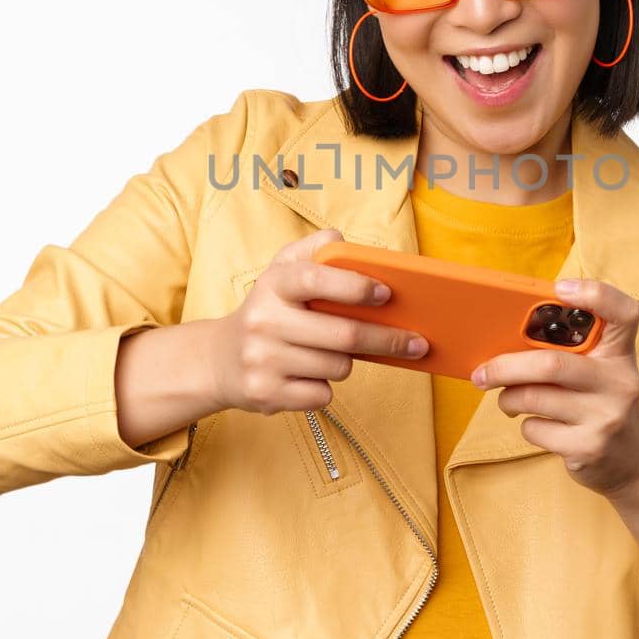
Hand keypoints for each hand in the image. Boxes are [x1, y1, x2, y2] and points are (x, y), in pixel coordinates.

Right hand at [206, 228, 429, 415]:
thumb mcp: (282, 271)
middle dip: (387, 340)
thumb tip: (344, 243)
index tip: (388, 294)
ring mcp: (262, 360)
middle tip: (418, 343)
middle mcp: (263, 320)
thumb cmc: (270, 311)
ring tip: (331, 353)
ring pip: (337, 367)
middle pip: (342, 335)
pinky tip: (307, 375)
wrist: (220, 360)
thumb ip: (315, 249)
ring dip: (347, 362)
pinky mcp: (265, 393)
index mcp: (273, 284)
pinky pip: (322, 394)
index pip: (316, 278)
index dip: (355, 286)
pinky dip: (325, 387)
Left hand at [471, 277, 638, 497]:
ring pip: (534, 398)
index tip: (560, 288)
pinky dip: (525, 425)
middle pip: (551, 364)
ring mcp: (606, 417)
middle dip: (505, 367)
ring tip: (508, 399)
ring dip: (508, 398)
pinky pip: (535, 429)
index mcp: (620, 353)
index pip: (623, 312)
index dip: (595, 294)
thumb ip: (571, 351)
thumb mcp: (600, 371)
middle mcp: (619, 382)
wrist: (631, 461)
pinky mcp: (588, 448)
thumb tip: (505, 336)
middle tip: (481, 373)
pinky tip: (538, 425)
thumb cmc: (600, 402)